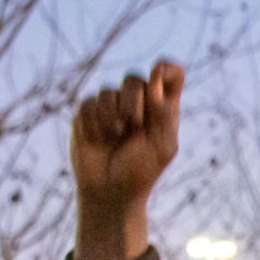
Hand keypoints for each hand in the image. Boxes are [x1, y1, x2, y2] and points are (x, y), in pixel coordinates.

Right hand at [70, 59, 185, 259]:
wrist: (110, 191)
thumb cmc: (141, 172)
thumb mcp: (162, 147)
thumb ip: (163, 114)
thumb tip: (155, 79)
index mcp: (162, 108)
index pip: (172, 74)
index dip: (166, 68)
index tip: (158, 74)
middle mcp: (137, 102)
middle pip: (134, 79)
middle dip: (133, 102)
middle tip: (133, 127)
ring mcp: (110, 106)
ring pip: (108, 91)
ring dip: (112, 117)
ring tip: (115, 138)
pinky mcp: (87, 113)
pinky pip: (88, 103)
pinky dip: (94, 123)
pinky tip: (97, 140)